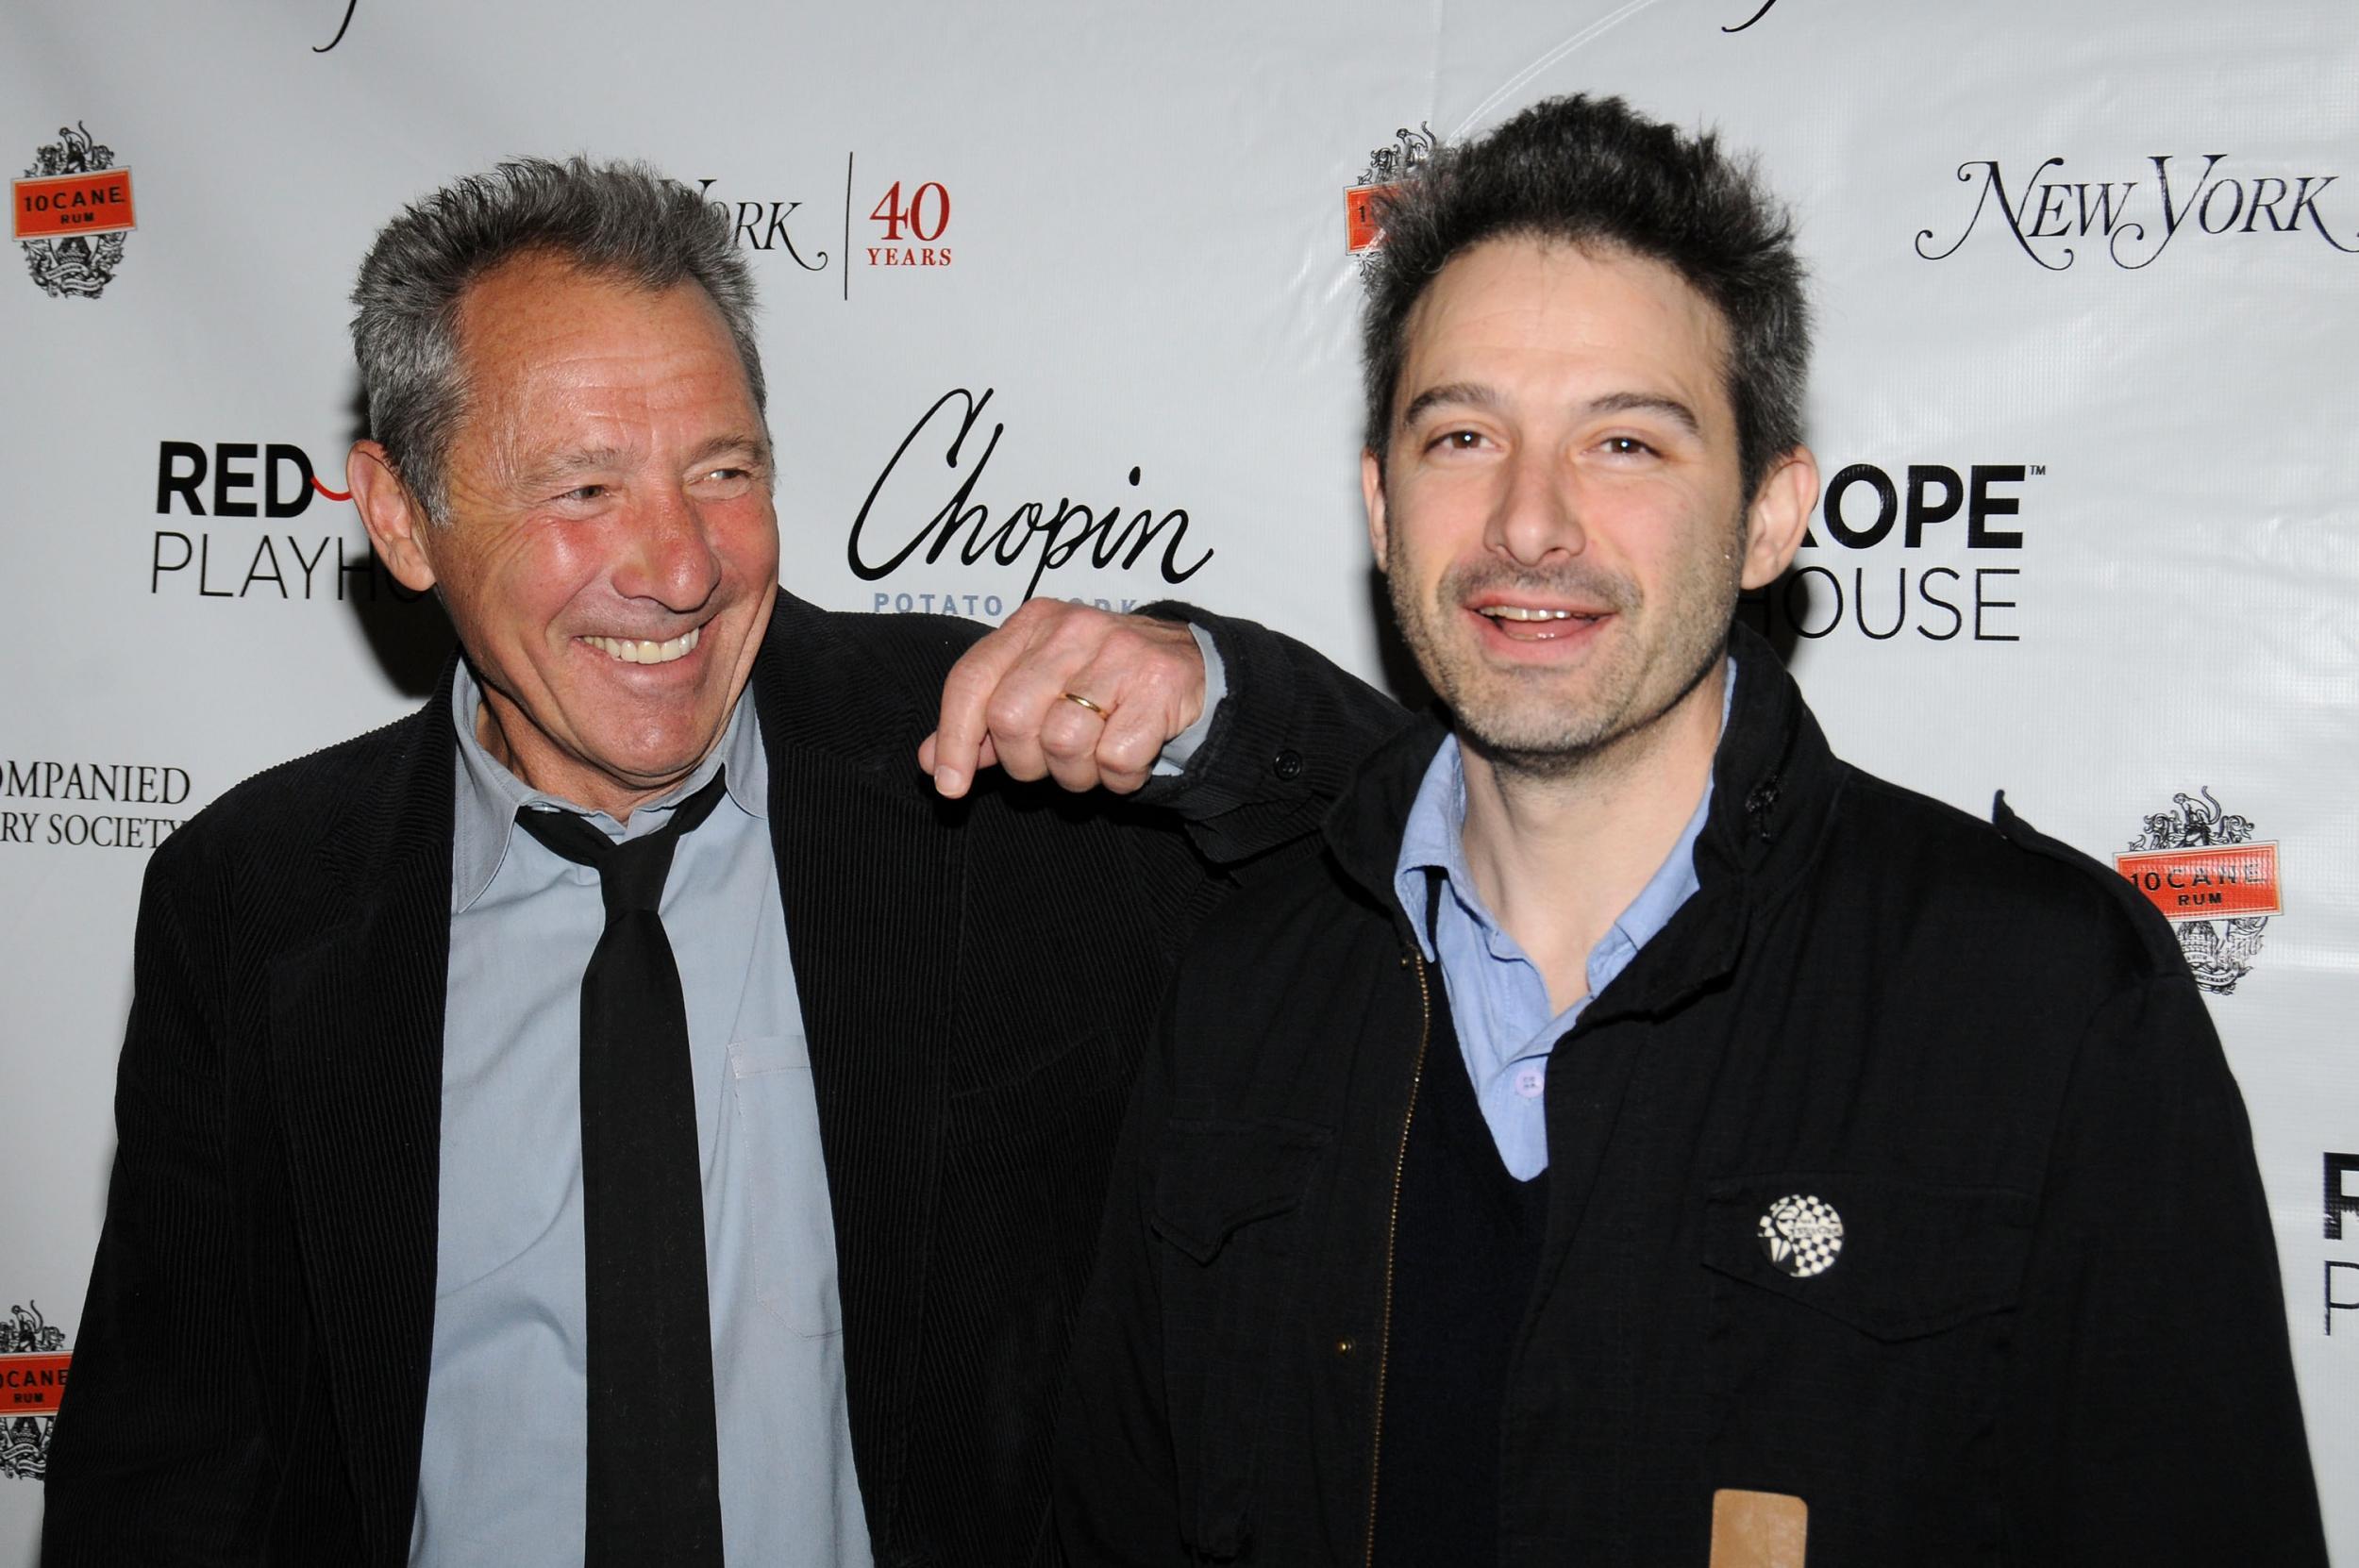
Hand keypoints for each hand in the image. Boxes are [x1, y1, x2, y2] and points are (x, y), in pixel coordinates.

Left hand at [921, 600, 1206, 797]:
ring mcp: (1119, 652)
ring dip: (1076, 774)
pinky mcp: (1159, 683)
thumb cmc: (1105, 684)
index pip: (970, 681)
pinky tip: (1130, 761)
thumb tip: (929, 761)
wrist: (1196, 667)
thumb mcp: (1040, 689)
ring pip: (1063, 743)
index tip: (950, 786)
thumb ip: (984, 722)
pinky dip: (1119, 778)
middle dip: (1025, 762)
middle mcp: (1072, 628)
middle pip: (1011, 719)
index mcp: (1032, 623)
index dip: (953, 739)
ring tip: (1094, 760)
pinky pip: (1115, 758)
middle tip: (1050, 765)